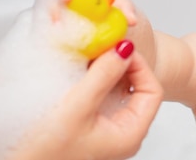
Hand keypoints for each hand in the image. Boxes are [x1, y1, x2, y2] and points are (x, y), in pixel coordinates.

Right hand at [10, 40, 162, 159]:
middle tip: (105, 46)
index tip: (120, 47)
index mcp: (129, 134)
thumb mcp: (77, 107)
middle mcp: (121, 134)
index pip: (153, 90)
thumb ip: (103, 75)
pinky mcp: (87, 126)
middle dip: (122, 64)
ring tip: (90, 55)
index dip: (140, 65)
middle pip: (136, 88)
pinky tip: (78, 70)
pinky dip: (93, 79)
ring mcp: (104, 131)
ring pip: (116, 91)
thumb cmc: (42, 152)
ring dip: (106, 70)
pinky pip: (99, 96)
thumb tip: (123, 49)